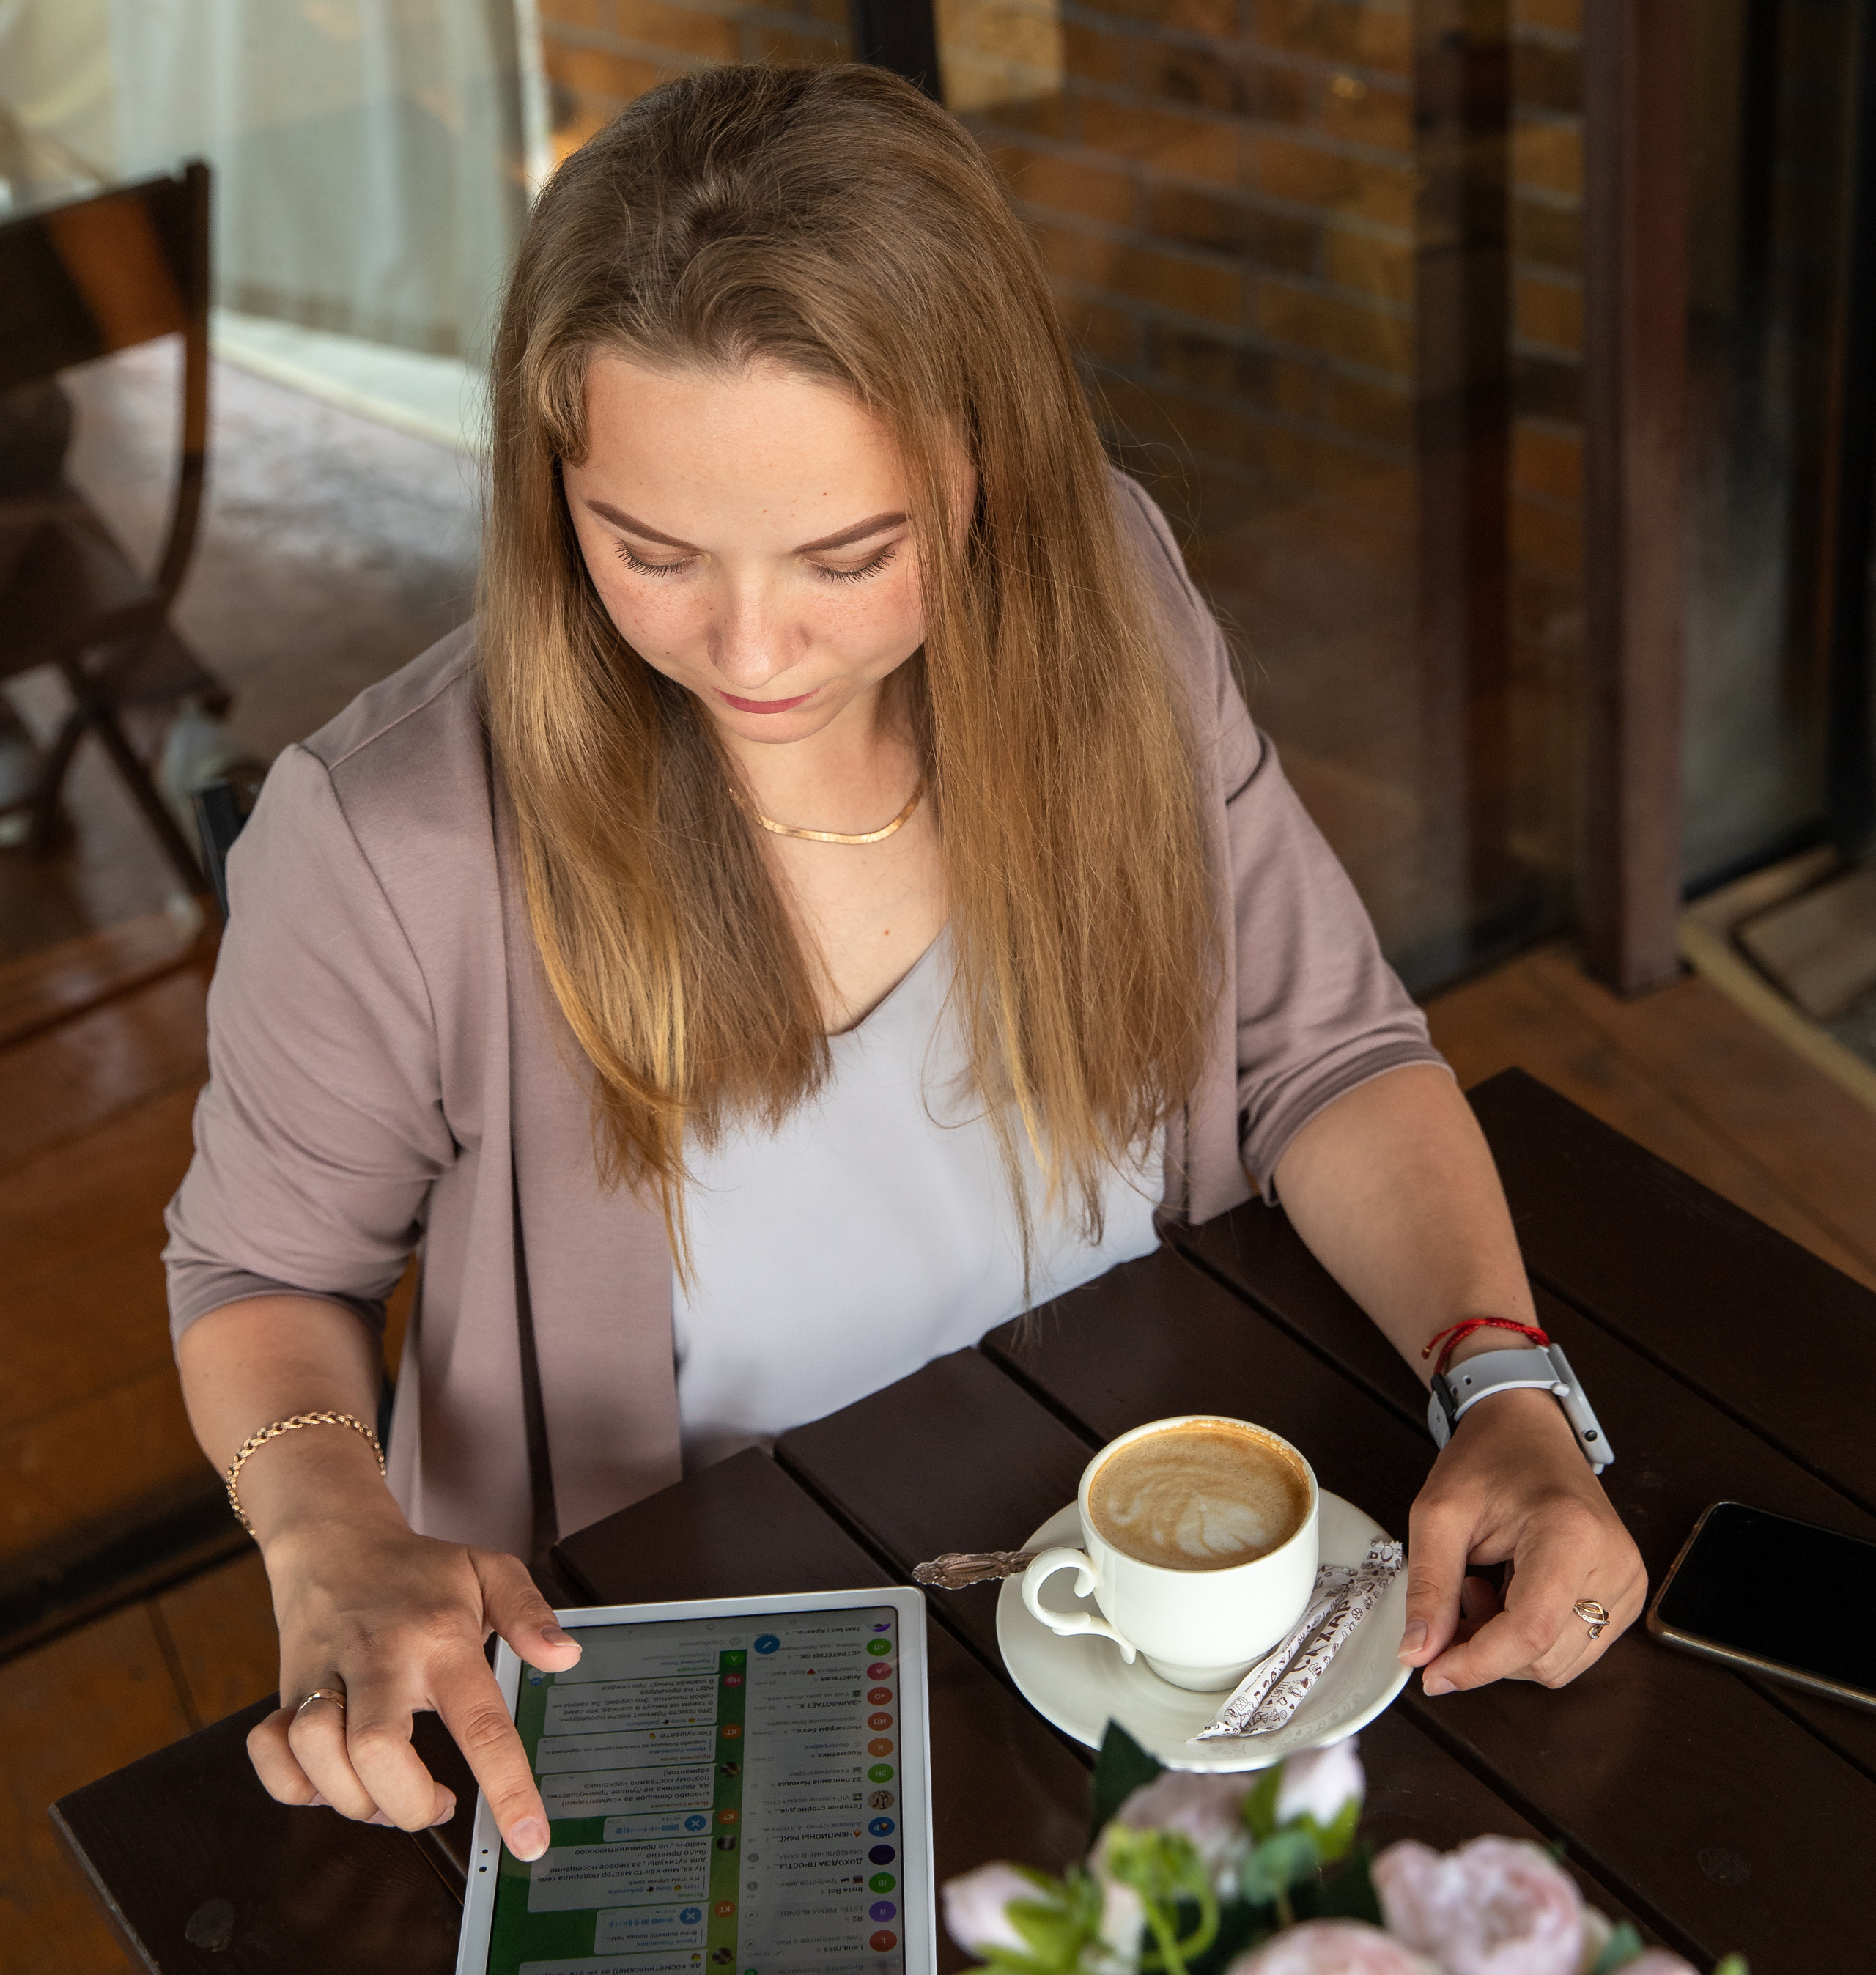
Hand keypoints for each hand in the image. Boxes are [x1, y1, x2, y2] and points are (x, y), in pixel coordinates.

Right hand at [245, 1511, 580, 1858]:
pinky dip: (295, 1784)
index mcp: (440, 1640)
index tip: (530, 1839)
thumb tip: (566, 1657)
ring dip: (354, 1798)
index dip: (506, 1790)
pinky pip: (269, 1757)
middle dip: (408, 1805)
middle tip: (437, 1803)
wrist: (335, 1542)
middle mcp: (380, 1662)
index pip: (480, 1724)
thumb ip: (531, 1613)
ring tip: (389, 1788)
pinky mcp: (283, 1693)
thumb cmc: (418, 1570)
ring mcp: (326, 1678)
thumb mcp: (490, 1571)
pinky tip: (332, 1776)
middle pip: (378, 1753)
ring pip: (318, 1757)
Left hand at [1397, 1386, 1645, 1692]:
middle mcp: (1614, 1564)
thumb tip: (1418, 1653)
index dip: (1477, 1664)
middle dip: (1486, 1647)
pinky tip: (1510, 1593)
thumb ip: (1429, 1587)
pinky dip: (1529, 1637)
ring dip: (1507, 1644)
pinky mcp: (1626, 1595)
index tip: (1433, 1674)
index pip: (1529, 1632)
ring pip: (1559, 1664)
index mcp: (1571, 1534)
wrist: (1528, 1429)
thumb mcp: (1438, 1513)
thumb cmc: (1487, 1458)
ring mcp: (1627, 1583)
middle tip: (1457, 1595)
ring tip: (1484, 1586)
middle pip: (1544, 1658)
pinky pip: (1573, 1649)